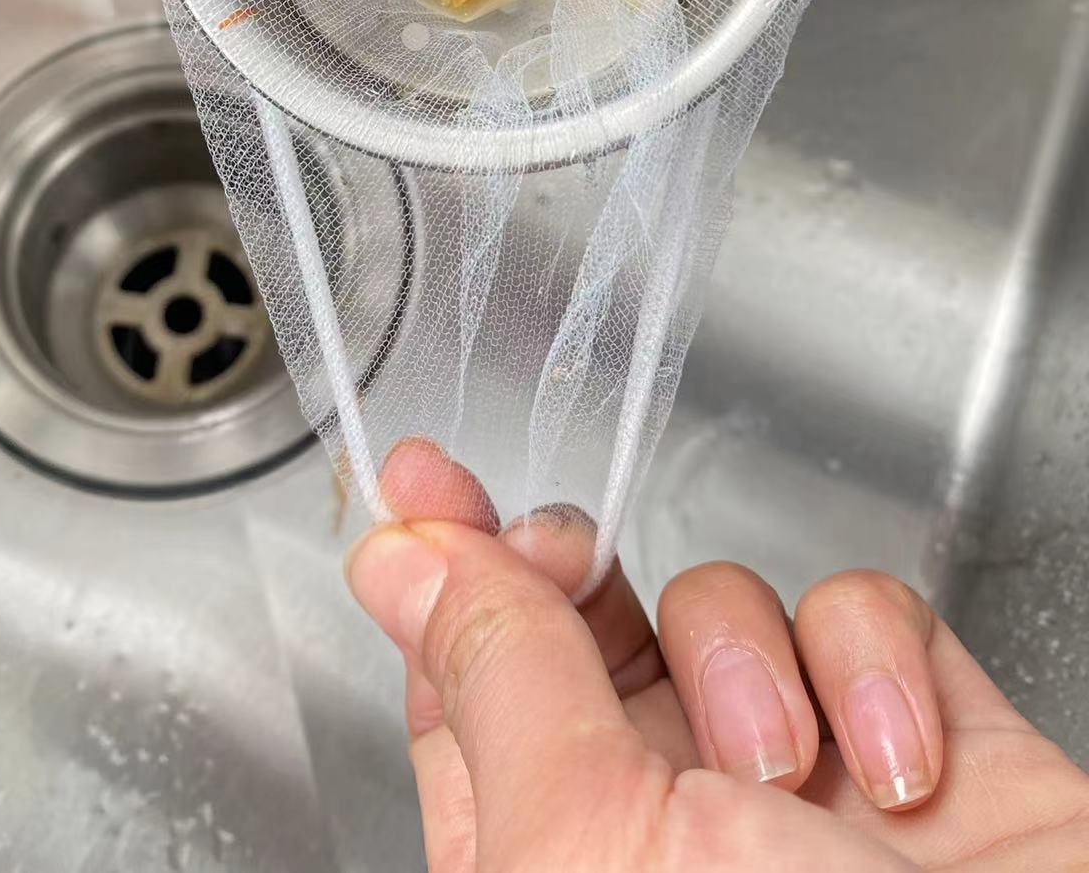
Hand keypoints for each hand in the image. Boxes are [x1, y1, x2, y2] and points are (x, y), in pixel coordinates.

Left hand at [346, 441, 1088, 870]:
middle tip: (573, 557)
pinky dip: (876, 664)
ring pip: (720, 604)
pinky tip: (903, 768)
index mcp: (552, 860)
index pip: (460, 685)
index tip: (420, 477)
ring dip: (744, 655)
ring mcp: (797, 780)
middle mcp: (664, 824)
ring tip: (785, 768)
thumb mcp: (588, 841)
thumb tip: (396, 558)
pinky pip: (859, 610)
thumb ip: (498, 678)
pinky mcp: (915, 732)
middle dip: (574, 572)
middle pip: (583, 629)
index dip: (439, 569)